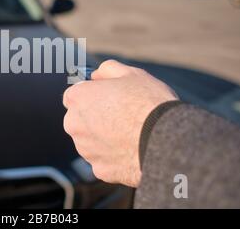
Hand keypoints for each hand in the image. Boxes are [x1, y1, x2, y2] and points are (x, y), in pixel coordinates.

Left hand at [63, 60, 177, 187]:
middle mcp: (75, 124)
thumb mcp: (131, 74)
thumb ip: (107, 70)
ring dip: (103, 138)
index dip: (91, 96)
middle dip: (94, 118)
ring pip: (90, 142)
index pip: (73, 95)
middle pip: (79, 120)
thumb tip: (96, 75)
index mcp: (78, 98)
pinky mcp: (99, 169)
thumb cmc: (148, 102)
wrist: (166, 139)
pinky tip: (131, 150)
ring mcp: (86, 149)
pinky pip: (104, 160)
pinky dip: (114, 157)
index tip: (106, 98)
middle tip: (121, 116)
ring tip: (130, 134)